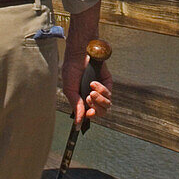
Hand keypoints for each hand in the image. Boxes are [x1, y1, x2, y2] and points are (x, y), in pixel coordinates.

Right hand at [61, 2, 111, 128]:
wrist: (80, 54)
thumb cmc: (72, 70)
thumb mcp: (70, 89)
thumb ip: (75, 106)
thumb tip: (78, 124)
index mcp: (82, 100)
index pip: (90, 114)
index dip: (91, 116)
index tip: (89, 113)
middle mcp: (93, 97)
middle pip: (101, 112)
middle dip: (95, 107)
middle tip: (88, 98)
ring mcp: (101, 91)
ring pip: (107, 105)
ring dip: (99, 100)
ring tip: (91, 91)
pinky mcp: (108, 83)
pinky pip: (109, 94)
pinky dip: (101, 90)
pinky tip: (93, 83)